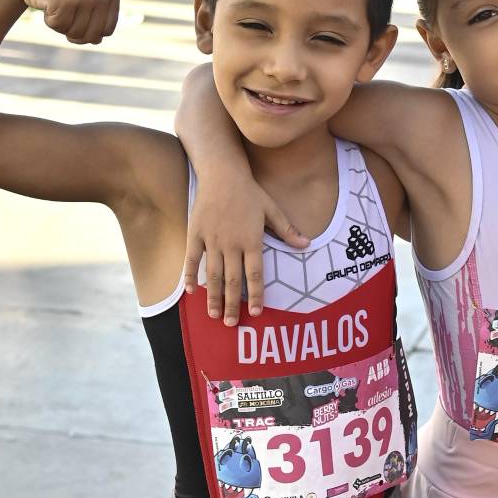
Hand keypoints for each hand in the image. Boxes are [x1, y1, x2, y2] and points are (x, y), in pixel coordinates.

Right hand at [8, 0, 118, 44]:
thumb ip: (97, 17)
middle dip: (75, 31)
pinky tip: (48, 2)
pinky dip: (49, 20)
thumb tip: (97, 41)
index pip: (106, 31)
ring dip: (61, 24)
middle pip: (92, 36)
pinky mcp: (64, 0)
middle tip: (65, 11)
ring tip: (57, 3)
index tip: (78, 15)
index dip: (89, 31)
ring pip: (75, 33)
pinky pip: (58, 25)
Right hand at [183, 177, 308, 324]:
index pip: (255, 275)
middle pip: (232, 281)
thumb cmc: (250, 192)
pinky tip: (192, 292)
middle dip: (232, 305)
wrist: (222, 173)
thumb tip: (307, 245)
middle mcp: (231, 244)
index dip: (256, 295)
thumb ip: (287, 231)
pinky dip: (190, 275)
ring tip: (213, 315)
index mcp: (252, 241)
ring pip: (212, 275)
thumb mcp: (272, 209)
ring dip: (213, 297)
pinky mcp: (196, 234)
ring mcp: (212, 240)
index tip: (256, 313)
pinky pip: (192, 259)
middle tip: (231, 324)